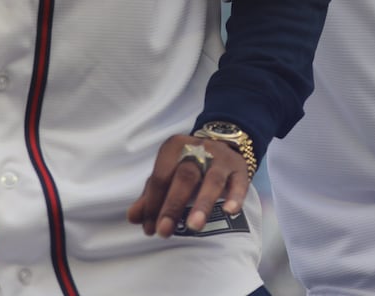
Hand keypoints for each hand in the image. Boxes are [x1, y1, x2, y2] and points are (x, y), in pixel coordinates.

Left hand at [127, 134, 252, 237]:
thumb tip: (134, 217)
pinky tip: (230, 211)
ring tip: (194, 226)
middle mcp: (198, 149)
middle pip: (184, 177)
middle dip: (173, 205)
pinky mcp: (240, 167)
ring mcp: (221, 157)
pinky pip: (239, 182)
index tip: (150, 228)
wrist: (223, 143)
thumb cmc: (188, 165)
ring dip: (202, 203)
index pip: (160, 177)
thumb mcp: (168, 174)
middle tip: (164, 231)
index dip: (152, 203)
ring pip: (212, 179)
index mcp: (174, 147)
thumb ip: (150, 196)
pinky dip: (235, 196)